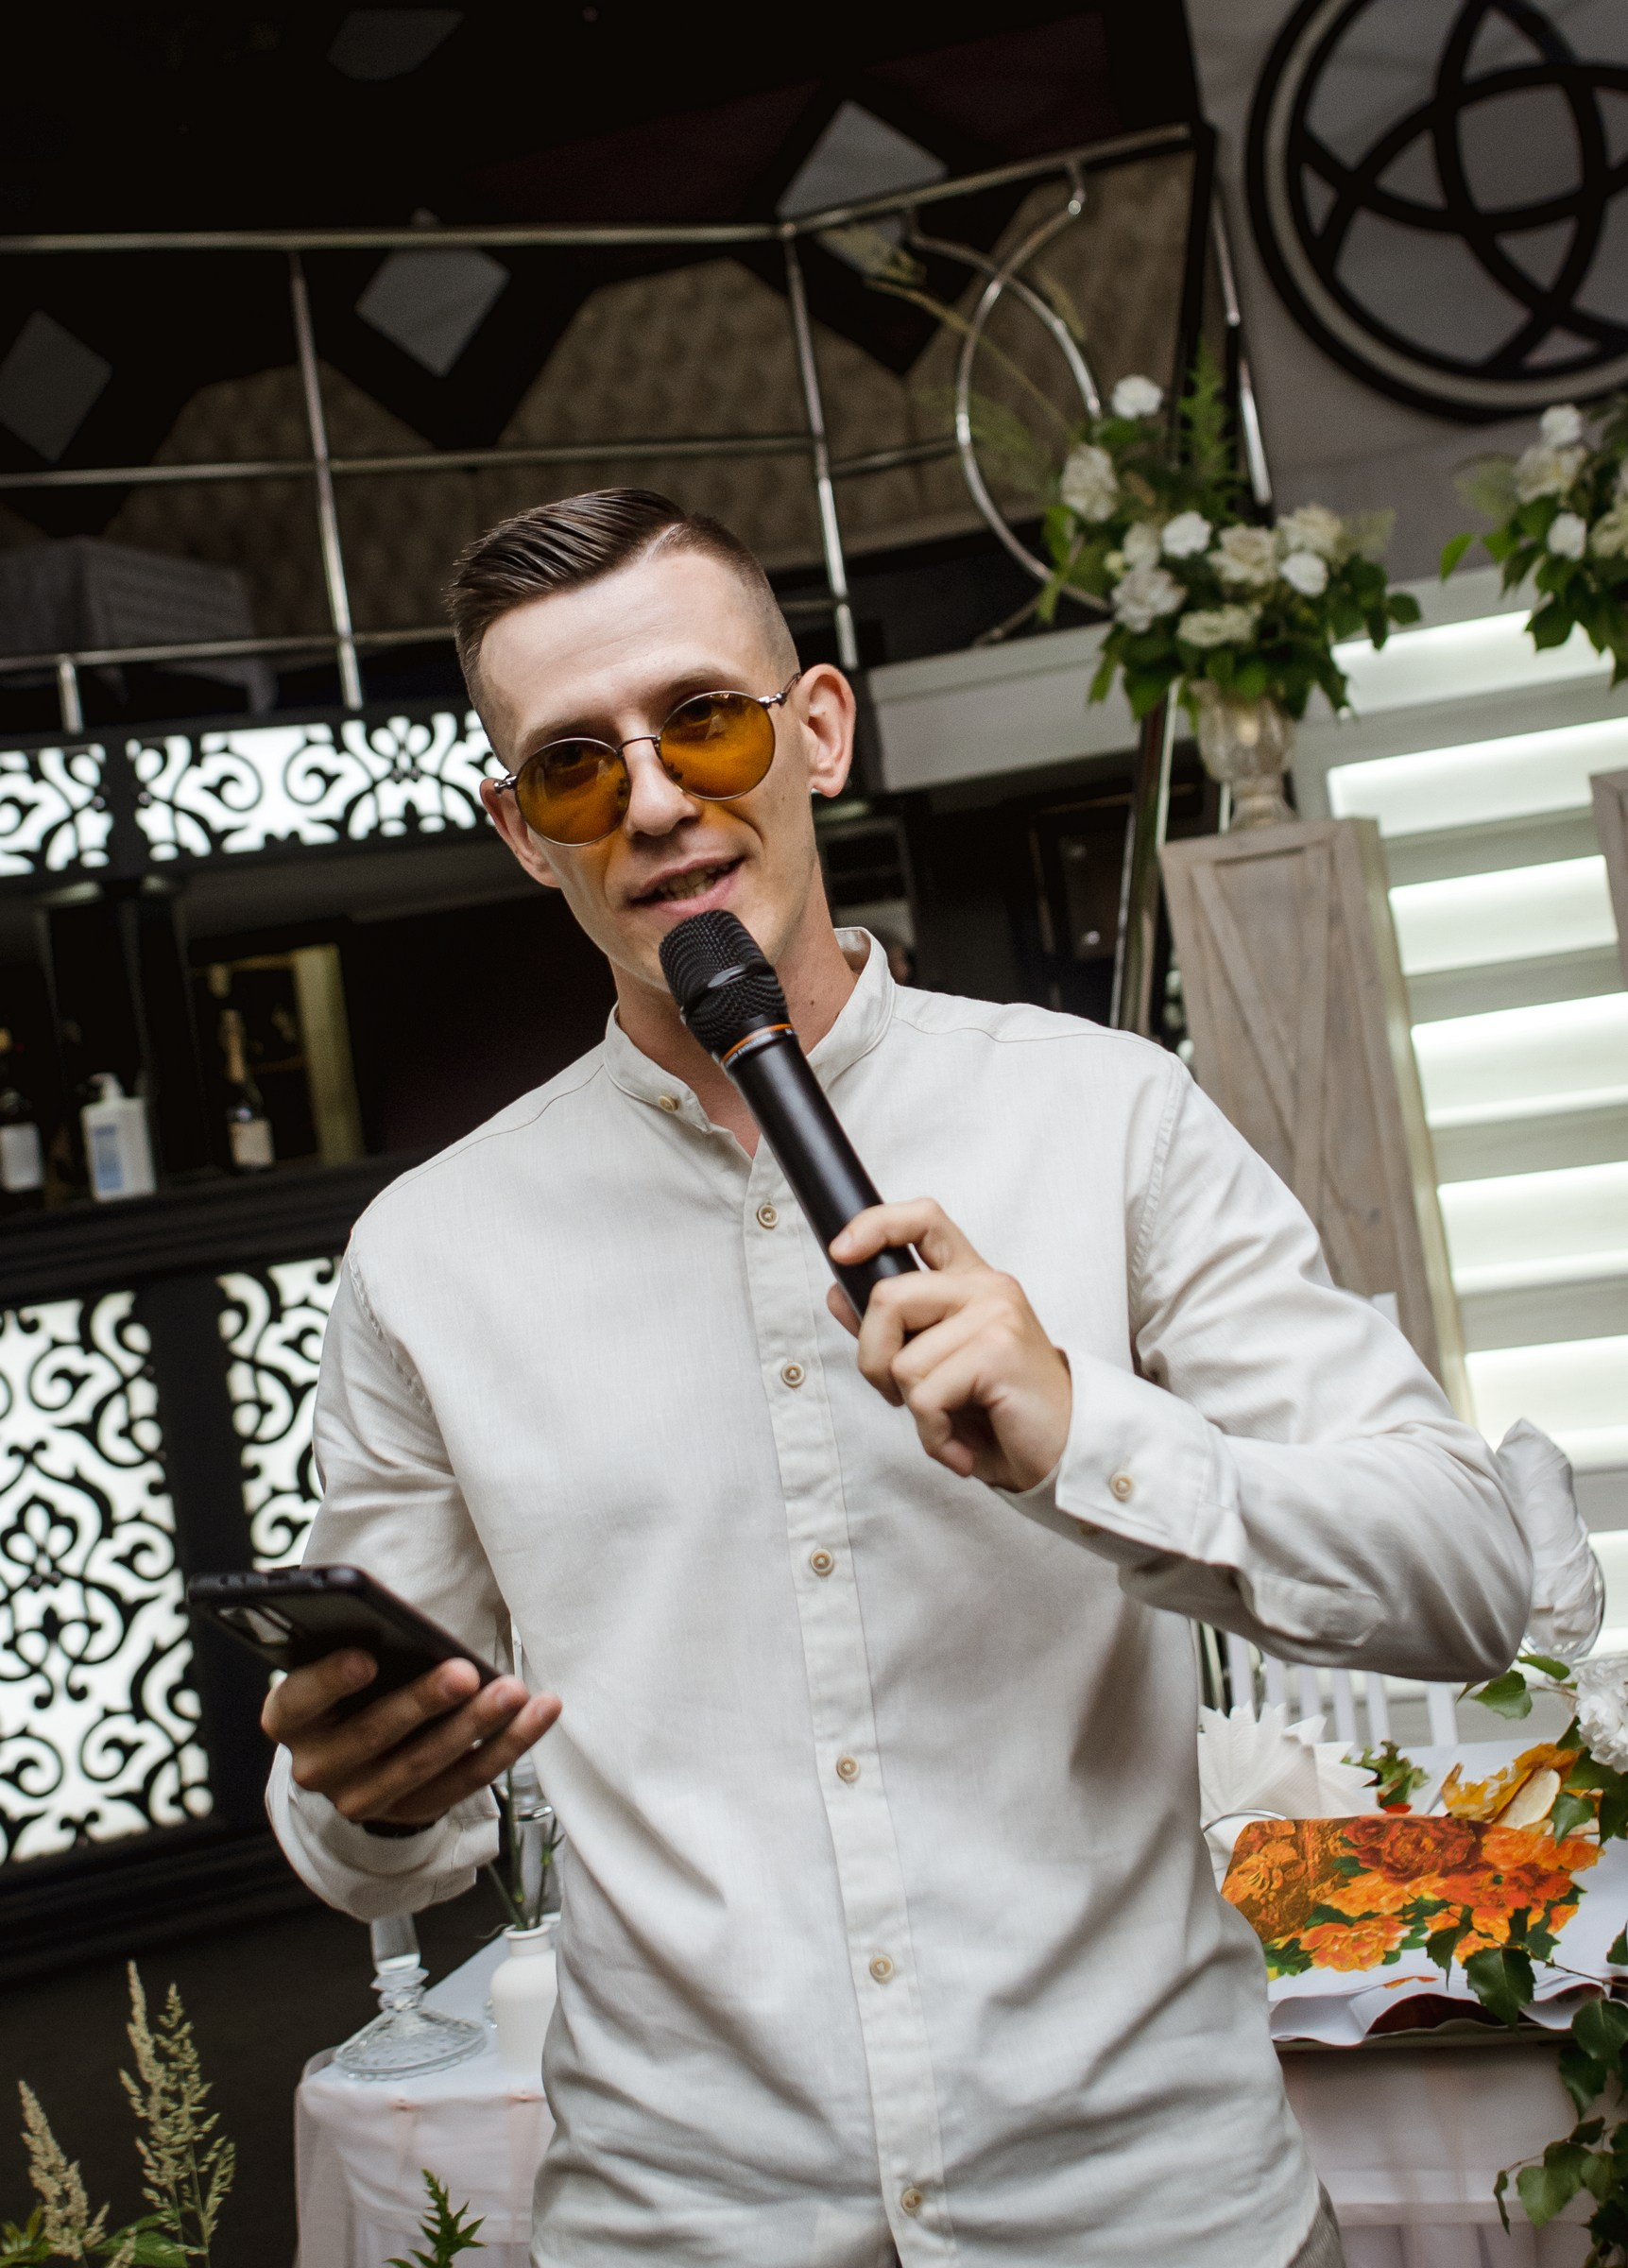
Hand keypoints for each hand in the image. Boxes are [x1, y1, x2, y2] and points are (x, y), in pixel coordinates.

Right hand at [262, 1651, 560, 1828]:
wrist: (351, 1755)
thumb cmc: (348, 1687)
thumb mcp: (333, 1666)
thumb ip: (353, 1646)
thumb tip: (399, 1625)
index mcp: (288, 1718)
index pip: (300, 1701)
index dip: (330, 1681)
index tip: (366, 1658)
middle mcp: (317, 1767)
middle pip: (373, 1735)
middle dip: (423, 1702)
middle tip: (463, 1672)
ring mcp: (363, 1798)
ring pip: (425, 1763)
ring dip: (475, 1726)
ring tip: (512, 1691)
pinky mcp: (413, 1812)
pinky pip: (467, 1780)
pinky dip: (508, 1745)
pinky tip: (539, 1711)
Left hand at [828, 1199, 1070, 1492]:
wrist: (1063, 1453)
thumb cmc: (1003, 1412)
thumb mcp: (939, 1366)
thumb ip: (893, 1329)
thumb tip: (838, 1295)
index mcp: (973, 1282)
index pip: (924, 1220)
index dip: (876, 1224)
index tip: (842, 1251)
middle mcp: (987, 1288)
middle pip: (887, 1297)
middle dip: (874, 1360)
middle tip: (903, 1397)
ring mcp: (995, 1315)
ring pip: (902, 1359)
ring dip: (913, 1411)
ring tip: (949, 1424)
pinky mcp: (998, 1351)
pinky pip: (925, 1396)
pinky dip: (933, 1435)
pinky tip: (959, 1446)